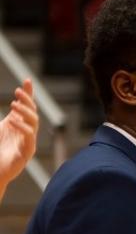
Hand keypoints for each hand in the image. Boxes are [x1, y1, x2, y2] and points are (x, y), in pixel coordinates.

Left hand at [0, 80, 38, 196]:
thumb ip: (0, 119)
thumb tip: (6, 110)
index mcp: (17, 125)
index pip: (27, 107)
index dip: (28, 94)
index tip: (27, 80)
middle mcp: (25, 133)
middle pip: (32, 113)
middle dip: (27, 101)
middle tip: (18, 91)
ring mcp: (28, 143)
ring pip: (34, 123)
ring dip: (25, 113)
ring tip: (14, 105)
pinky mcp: (27, 153)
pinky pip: (29, 137)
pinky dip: (23, 128)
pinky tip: (13, 121)